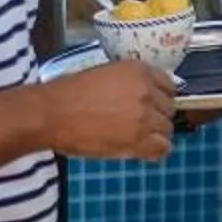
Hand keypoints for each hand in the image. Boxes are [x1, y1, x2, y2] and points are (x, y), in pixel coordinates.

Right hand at [41, 60, 175, 160]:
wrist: (52, 113)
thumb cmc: (68, 93)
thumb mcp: (104, 75)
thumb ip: (128, 84)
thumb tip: (142, 96)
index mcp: (138, 71)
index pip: (169, 85)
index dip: (159, 98)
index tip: (150, 106)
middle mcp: (147, 91)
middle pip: (169, 108)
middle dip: (156, 116)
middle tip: (137, 124)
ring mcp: (145, 116)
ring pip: (167, 129)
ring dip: (154, 134)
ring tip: (134, 138)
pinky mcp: (139, 139)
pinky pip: (163, 148)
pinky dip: (155, 151)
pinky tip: (141, 150)